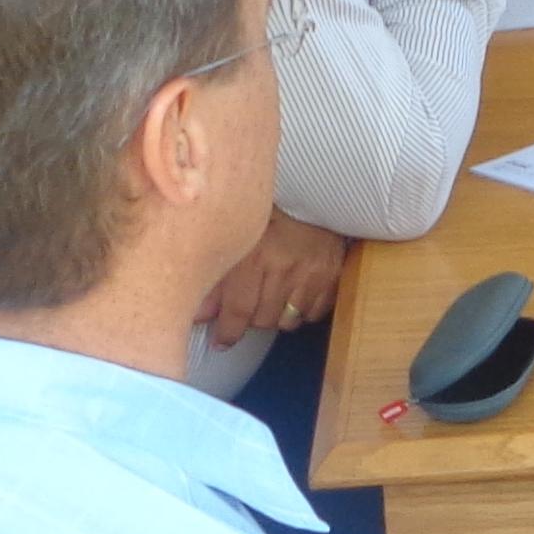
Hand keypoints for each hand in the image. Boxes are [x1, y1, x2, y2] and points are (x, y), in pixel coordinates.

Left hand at [198, 210, 347, 348]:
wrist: (312, 190)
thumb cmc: (269, 213)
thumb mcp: (237, 239)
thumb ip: (217, 278)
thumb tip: (200, 315)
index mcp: (255, 256)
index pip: (239, 310)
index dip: (227, 332)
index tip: (220, 342)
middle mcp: (285, 267)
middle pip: (263, 320)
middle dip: (250, 319)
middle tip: (245, 307)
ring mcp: (313, 274)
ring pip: (288, 321)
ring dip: (275, 317)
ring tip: (269, 300)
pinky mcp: (333, 275)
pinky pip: (313, 313)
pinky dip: (301, 311)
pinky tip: (293, 296)